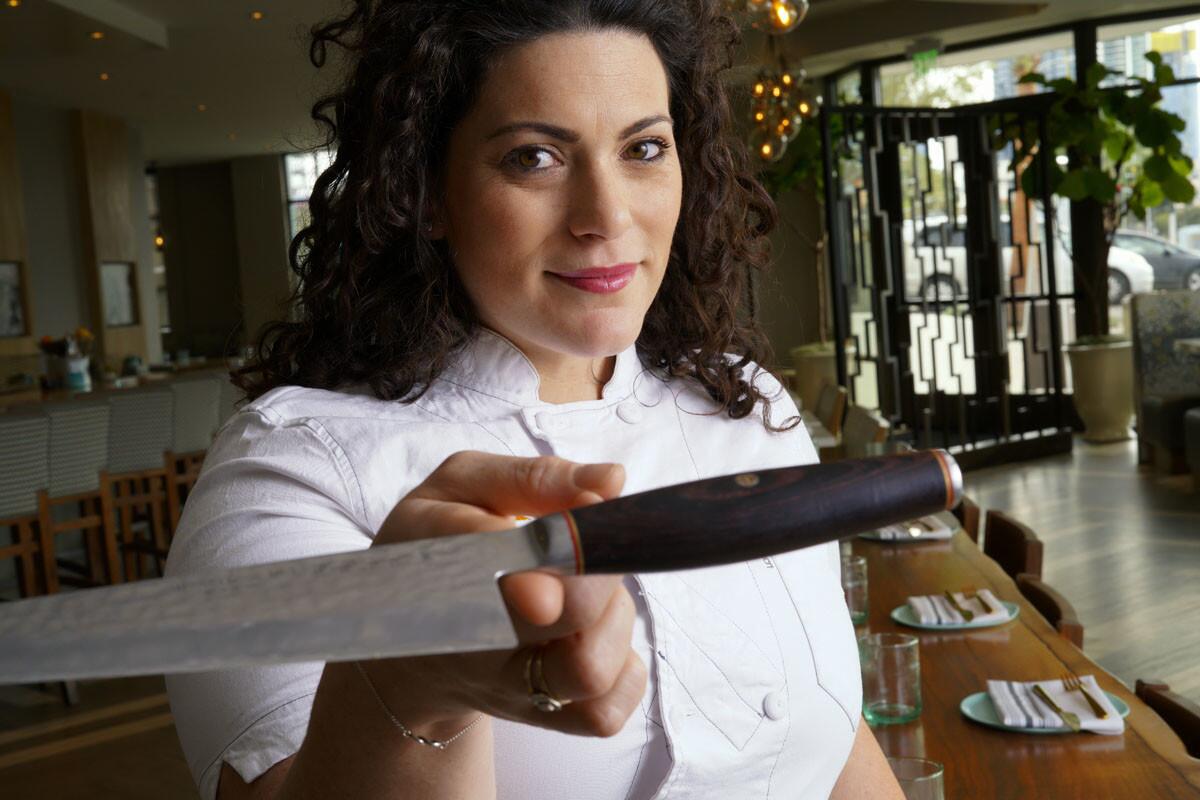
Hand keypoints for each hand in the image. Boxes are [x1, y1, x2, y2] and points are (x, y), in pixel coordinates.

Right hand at [365, 451, 646, 738]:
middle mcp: (474, 636)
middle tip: (592, 552)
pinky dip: (625, 673)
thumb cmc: (443, 548)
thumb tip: (611, 480)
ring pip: (589, 669)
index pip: (496, 558)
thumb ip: (536, 479)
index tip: (588, 518)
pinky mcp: (542, 717)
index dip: (556, 547)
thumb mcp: (464, 488)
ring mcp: (509, 685)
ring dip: (615, 622)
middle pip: (563, 615)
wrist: (407, 652)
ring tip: (592, 593)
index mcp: (443, 558)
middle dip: (598, 576)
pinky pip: (603, 713)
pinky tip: (600, 637)